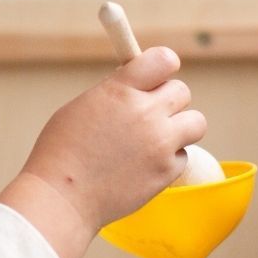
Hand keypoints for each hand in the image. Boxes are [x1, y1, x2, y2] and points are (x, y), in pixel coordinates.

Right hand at [0, 47, 206, 257]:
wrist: (62, 198)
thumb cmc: (61, 152)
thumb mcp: (82, 106)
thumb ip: (116, 92)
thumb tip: (138, 87)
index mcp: (120, 90)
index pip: (164, 59)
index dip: (163, 67)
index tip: (156, 78)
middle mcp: (146, 113)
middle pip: (182, 91)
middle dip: (167, 100)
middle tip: (149, 114)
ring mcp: (160, 143)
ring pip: (196, 122)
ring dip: (179, 128)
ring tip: (155, 138)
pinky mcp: (167, 171)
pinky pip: (182, 156)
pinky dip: (168, 160)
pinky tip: (143, 165)